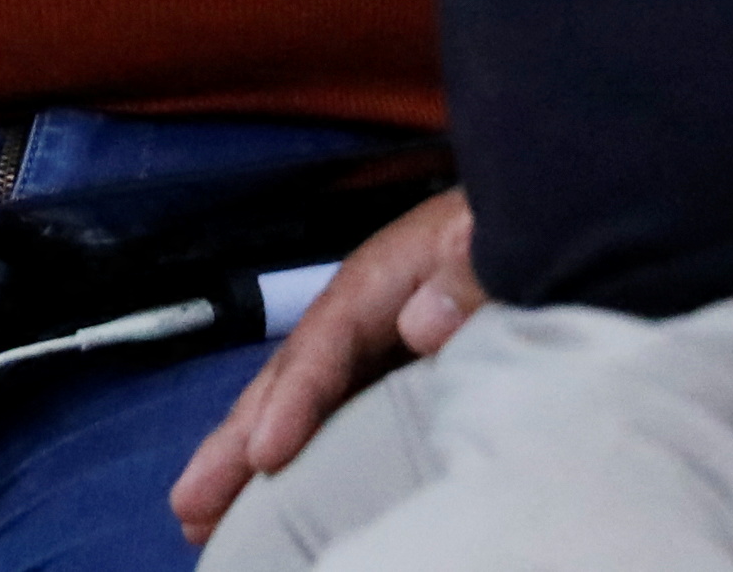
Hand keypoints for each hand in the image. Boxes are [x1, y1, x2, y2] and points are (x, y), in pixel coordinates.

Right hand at [170, 184, 481, 541]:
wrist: (543, 213)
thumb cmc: (516, 219)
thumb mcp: (495, 230)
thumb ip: (468, 268)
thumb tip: (421, 324)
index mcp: (383, 277)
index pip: (325, 342)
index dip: (292, 400)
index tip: (265, 454)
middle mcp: (364, 313)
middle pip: (288, 380)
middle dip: (235, 444)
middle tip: (189, 507)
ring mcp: (377, 344)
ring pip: (303, 406)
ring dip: (252, 461)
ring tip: (205, 519)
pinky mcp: (397, 369)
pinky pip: (339, 417)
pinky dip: (302, 457)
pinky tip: (283, 498)